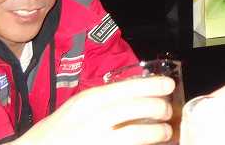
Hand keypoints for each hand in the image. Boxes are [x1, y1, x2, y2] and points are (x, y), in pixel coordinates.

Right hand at [19, 75, 175, 144]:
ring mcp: (98, 141)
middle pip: (137, 110)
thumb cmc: (55, 132)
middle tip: (167, 111)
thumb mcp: (77, 108)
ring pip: (138, 135)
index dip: (152, 86)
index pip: (127, 88)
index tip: (169, 84)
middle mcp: (93, 120)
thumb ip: (102, 101)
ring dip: (156, 133)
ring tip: (164, 132)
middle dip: (159, 109)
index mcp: (88, 102)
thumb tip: (137, 93)